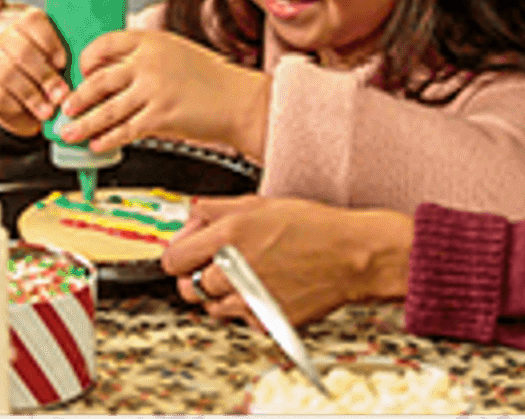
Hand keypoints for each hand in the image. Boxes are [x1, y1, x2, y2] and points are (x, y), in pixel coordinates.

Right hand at [0, 7, 68, 137]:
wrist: (26, 96)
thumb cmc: (52, 71)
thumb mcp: (62, 59)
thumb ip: (70, 57)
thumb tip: (85, 69)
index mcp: (26, 24)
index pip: (33, 23)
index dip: (50, 43)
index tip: (64, 63)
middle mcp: (5, 39)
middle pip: (22, 52)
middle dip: (45, 75)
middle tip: (63, 93)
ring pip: (8, 74)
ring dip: (33, 95)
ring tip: (50, 110)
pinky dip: (19, 107)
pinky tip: (34, 115)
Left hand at [57, 29, 269, 156]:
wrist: (240, 101)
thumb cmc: (211, 80)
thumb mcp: (176, 52)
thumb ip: (145, 57)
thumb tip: (112, 71)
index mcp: (151, 40)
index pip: (104, 44)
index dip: (86, 60)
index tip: (80, 73)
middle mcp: (148, 62)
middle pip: (99, 79)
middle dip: (76, 97)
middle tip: (64, 108)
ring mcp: (154, 90)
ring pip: (106, 109)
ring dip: (83, 123)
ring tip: (68, 132)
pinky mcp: (160, 116)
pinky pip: (124, 130)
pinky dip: (106, 139)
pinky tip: (96, 145)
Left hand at [162, 195, 412, 326]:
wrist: (351, 255)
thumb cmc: (312, 226)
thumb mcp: (258, 203)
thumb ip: (215, 209)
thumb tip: (191, 213)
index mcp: (227, 239)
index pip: (172, 260)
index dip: (179, 255)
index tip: (189, 252)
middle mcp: (234, 272)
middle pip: (188, 288)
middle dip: (198, 276)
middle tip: (215, 265)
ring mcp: (250, 300)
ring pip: (212, 308)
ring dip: (221, 295)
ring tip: (243, 277)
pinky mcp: (268, 320)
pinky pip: (243, 320)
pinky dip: (248, 310)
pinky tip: (264, 290)